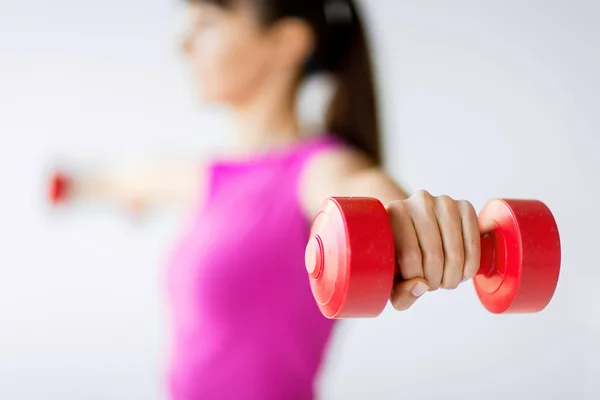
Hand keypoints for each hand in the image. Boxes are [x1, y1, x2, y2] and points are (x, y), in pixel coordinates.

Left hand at [387, 190, 480, 310]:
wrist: (417, 228)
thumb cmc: (400, 256)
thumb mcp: (392, 278)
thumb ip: (401, 293)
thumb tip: (421, 286)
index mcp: (394, 213)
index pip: (410, 255)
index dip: (416, 279)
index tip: (416, 284)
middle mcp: (418, 201)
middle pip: (434, 255)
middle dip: (436, 281)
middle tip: (433, 285)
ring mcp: (444, 202)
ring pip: (455, 251)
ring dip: (453, 276)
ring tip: (446, 280)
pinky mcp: (465, 206)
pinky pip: (473, 244)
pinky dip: (470, 266)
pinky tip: (461, 272)